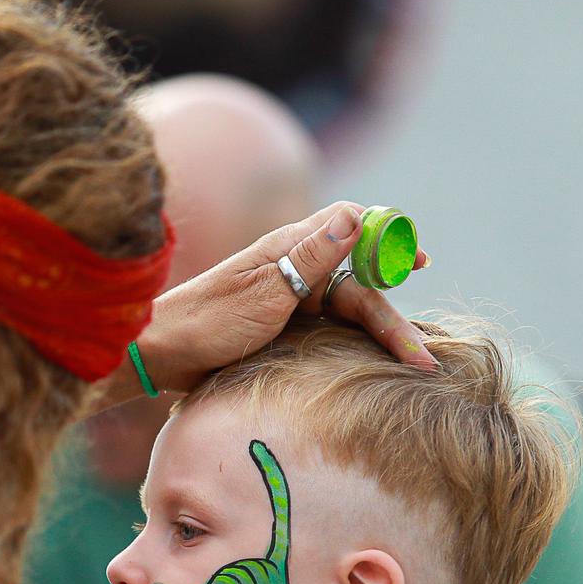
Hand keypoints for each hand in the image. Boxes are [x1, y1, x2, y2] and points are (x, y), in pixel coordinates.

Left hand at [139, 201, 437, 392]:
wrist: (160, 354)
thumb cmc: (208, 322)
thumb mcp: (265, 292)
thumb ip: (311, 257)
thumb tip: (355, 216)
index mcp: (291, 247)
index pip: (353, 226)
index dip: (390, 239)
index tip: (421, 261)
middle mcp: (295, 268)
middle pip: (360, 284)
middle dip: (393, 318)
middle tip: (422, 356)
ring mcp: (290, 300)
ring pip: (348, 310)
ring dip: (380, 336)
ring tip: (411, 367)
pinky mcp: (283, 329)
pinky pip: (330, 332)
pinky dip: (356, 346)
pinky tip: (374, 367)